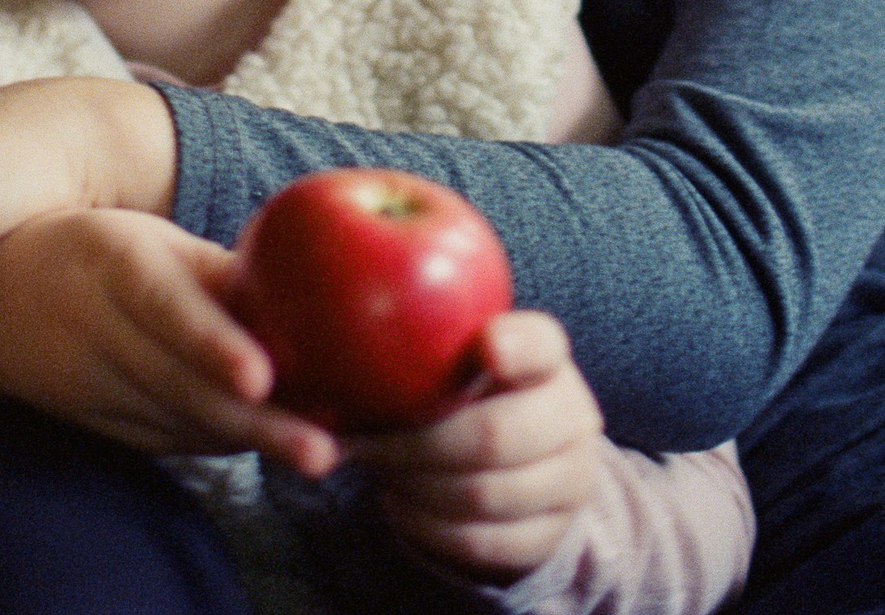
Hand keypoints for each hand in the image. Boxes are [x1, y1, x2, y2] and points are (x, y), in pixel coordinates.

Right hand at [0, 209, 339, 476]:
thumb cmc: (97, 255)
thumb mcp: (150, 241)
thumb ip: (222, 272)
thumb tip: (313, 290)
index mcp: (115, 266)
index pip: (165, 310)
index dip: (211, 346)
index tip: (260, 377)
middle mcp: (100, 331)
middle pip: (184, 387)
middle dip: (257, 425)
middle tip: (322, 452)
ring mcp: (95, 389)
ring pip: (181, 424)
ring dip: (250, 443)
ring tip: (319, 454)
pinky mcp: (101, 427)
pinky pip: (171, 439)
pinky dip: (223, 443)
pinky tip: (275, 444)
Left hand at [343, 312, 604, 583]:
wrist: (517, 458)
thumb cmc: (459, 387)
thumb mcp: (444, 353)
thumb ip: (403, 347)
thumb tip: (313, 390)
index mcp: (545, 356)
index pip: (540, 343)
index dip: (516, 345)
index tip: (488, 346)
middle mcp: (571, 414)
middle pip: (493, 436)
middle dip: (414, 445)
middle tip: (362, 441)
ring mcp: (570, 478)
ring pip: (481, 495)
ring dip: (414, 486)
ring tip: (378, 468)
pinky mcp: (552, 532)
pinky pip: (480, 540)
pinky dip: (427, 525)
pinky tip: (397, 502)